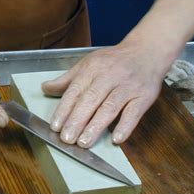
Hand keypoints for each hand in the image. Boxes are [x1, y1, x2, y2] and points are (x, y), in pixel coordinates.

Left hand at [41, 42, 165, 147]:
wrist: (148, 51)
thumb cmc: (114, 61)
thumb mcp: (88, 64)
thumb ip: (67, 79)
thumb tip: (45, 88)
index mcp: (92, 69)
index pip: (75, 91)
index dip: (64, 109)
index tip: (55, 126)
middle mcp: (109, 77)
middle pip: (90, 100)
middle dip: (77, 120)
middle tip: (66, 138)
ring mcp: (127, 86)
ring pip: (109, 107)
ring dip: (96, 126)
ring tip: (84, 142)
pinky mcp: (144, 96)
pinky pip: (134, 112)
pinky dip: (125, 126)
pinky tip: (117, 139)